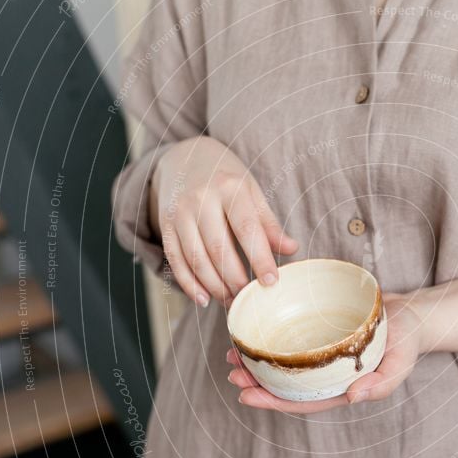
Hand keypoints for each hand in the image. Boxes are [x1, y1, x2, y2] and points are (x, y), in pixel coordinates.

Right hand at [151, 136, 298, 307]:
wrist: (185, 156)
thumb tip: (292, 249)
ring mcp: (180, 212)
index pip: (247, 228)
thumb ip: (269, 223)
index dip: (259, 258)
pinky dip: (189, 284)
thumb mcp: (251, 191)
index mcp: (230, 187)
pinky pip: (175, 260)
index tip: (271, 282)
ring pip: (196, 258)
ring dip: (214, 286)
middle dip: (236, 279)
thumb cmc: (226, 177)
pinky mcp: (165, 225)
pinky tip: (203, 300)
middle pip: (219, 248)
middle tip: (250, 299)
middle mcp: (201, 199)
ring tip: (232, 301)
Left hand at [226, 293, 423, 412]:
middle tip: (232, 371)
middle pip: (285, 383)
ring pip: (284, 361)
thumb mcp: (400, 365)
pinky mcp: (322, 330)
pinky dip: (274, 336)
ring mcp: (323, 352)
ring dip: (259, 360)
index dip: (272, 402)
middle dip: (256, 381)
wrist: (415, 314)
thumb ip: (380, 384)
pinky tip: (258, 328)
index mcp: (340, 388)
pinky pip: (294, 336)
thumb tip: (352, 398)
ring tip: (235, 353)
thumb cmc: (408, 343)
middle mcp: (326, 373)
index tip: (245, 396)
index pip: (300, 401)